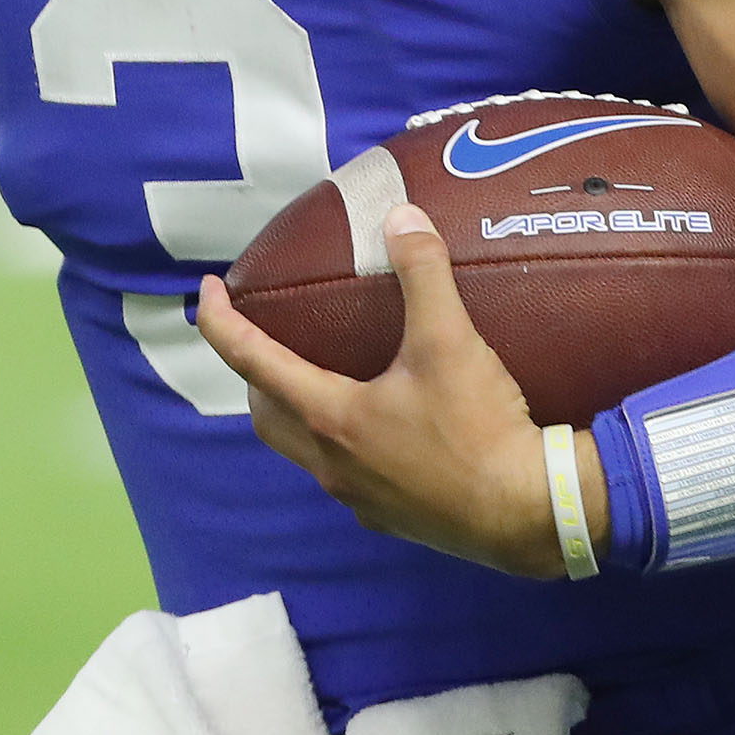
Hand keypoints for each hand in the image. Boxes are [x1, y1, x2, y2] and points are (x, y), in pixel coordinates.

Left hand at [198, 203, 595, 578]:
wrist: (529, 514)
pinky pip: (345, 475)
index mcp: (330, 416)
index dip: (218, 322)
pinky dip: (341, 443)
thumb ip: (423, 274)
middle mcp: (330, 461)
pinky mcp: (391, 516)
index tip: (206, 292)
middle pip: (266, 413)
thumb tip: (401, 217)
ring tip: (317, 376)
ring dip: (293, 411)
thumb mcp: (450, 342)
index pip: (250, 361)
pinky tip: (379, 426)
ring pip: (302, 449)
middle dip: (252, 373)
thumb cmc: (480, 430)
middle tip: (263, 336)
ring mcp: (358, 495)